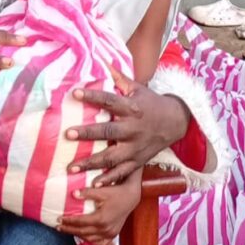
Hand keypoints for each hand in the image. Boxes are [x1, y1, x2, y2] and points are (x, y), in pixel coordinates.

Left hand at [58, 169, 141, 244]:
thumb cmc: (116, 192)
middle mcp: (105, 229)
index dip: (68, 221)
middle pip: (83, 232)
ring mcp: (110, 234)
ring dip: (78, 235)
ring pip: (90, 239)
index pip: (80, 222)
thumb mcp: (101, 190)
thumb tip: (73, 194)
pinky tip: (83, 236)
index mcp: (101, 219)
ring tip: (68, 230)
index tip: (58, 218)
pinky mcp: (113, 235)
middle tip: (58, 226)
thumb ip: (87, 193)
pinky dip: (90, 241)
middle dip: (69, 229)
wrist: (131, 197)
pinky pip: (100, 243)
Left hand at [66, 67, 188, 185]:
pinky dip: (109, 180)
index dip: (93, 96)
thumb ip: (118, 77)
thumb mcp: (137, 88)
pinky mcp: (138, 161)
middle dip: (88, 133)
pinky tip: (93, 184)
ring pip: (112, 157)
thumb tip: (102, 60)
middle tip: (68, 135)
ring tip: (71, 167)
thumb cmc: (150, 103)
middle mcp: (133, 129)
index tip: (75, 93)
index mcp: (131, 108)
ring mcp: (136, 147)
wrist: (176, 122)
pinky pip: (122, 173)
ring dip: (91, 163)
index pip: (110, 101)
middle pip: (108, 132)